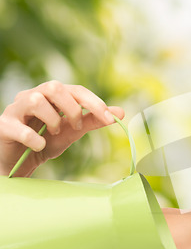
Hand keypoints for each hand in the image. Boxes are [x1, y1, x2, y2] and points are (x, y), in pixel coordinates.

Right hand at [0, 81, 124, 176]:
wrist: (17, 162)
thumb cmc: (44, 141)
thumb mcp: (72, 132)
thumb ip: (93, 121)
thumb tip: (121, 112)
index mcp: (52, 96)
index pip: (76, 90)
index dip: (95, 103)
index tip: (110, 118)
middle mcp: (33, 96)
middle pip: (54, 87)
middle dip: (72, 108)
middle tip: (75, 126)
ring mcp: (15, 109)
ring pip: (35, 99)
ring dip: (52, 119)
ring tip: (54, 134)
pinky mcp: (3, 126)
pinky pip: (18, 127)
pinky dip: (33, 137)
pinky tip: (39, 146)